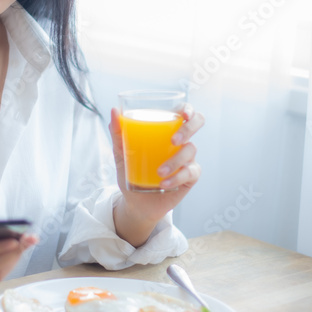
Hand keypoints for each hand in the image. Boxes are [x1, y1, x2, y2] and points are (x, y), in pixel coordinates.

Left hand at [109, 103, 204, 246]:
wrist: (135, 202)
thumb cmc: (130, 172)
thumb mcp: (120, 153)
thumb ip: (118, 133)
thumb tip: (114, 110)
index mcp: (166, 129)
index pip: (183, 112)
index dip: (188, 109)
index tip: (182, 114)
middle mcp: (180, 141)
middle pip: (196, 124)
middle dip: (188, 129)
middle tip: (173, 140)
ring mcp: (187, 158)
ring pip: (190, 150)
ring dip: (175, 160)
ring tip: (159, 171)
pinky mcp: (189, 177)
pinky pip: (190, 173)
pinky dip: (176, 177)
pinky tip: (164, 184)